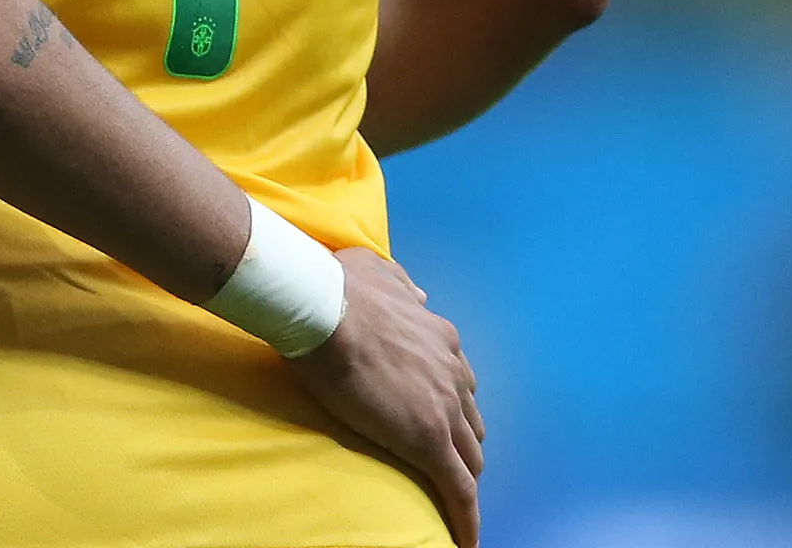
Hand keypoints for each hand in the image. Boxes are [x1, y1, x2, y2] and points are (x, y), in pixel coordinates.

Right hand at [288, 248, 483, 545]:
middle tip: (442, 458)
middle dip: (460, 440)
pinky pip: (459, 489)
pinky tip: (465, 539)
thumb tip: (419, 295)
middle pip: (470, 421)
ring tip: (452, 498)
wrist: (322, 307)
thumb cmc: (338, 287)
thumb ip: (402, 284)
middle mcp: (452, 372)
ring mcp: (445, 409)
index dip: (448, 403)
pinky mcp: (429, 441)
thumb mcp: (378, 270)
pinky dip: (467, 518)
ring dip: (463, 474)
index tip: (436, 417)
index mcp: (440, 338)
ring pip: (470, 456)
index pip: (456, 381)